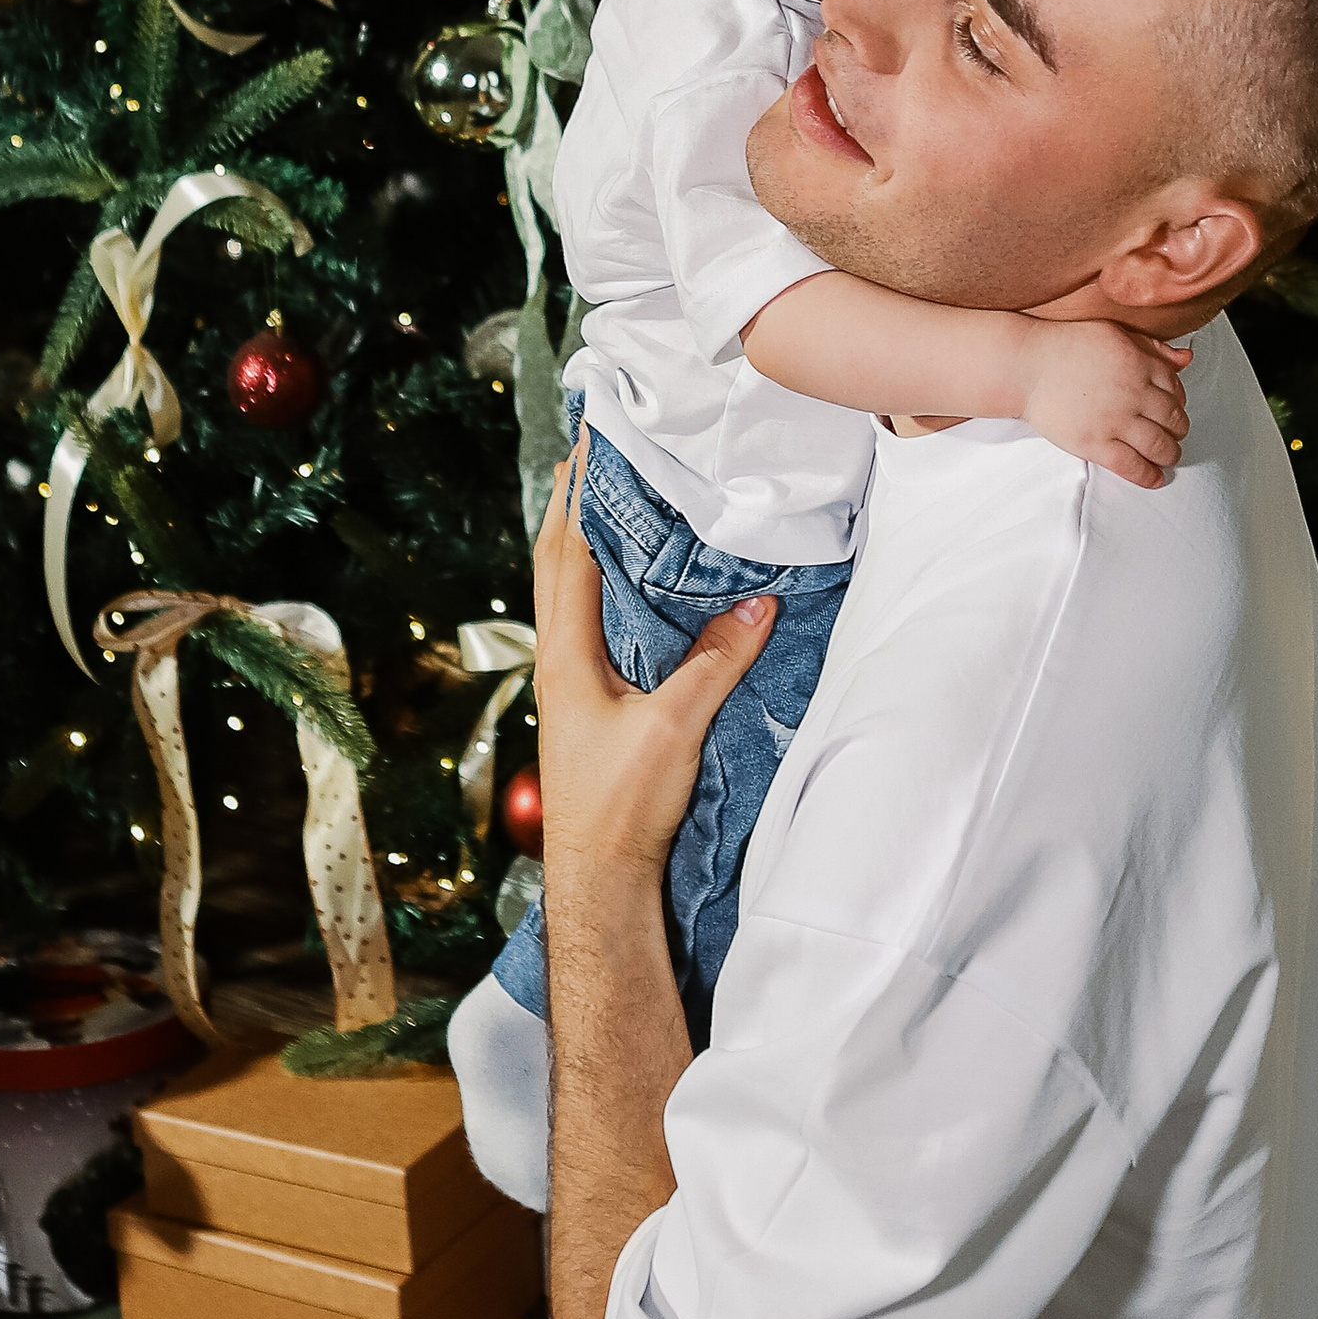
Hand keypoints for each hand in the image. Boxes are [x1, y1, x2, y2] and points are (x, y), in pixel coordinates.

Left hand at [532, 437, 776, 888]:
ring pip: (569, 592)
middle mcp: (560, 659)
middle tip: (594, 448)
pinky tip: (628, 581)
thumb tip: (759, 603)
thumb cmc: (623, 807)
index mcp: (567, 654)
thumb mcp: (676, 727)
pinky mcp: (588, 703)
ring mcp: (570, 682)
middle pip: (558, 561)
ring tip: (609, 495)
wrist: (600, 880)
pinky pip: (590, 622)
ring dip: (584, 539)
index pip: (569, 551)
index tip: (592, 439)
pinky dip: (603, 583)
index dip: (580, 492)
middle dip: (574, 502)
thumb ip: (716, 662)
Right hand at [1013, 319, 1190, 487]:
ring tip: (1168, 456)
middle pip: (1174, 419)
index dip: (1180, 402)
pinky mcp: (1094, 443)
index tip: (1175, 409)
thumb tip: (1187, 359)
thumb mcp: (1115, 334)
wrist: (1025, 366)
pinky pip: (1132, 466)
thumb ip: (1153, 348)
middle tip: (1175, 435)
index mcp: (1139, 363)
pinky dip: (1148, 476)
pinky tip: (1155, 478)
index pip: (1176, 389)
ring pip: (1159, 445)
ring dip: (1170, 454)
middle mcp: (1132, 392)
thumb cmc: (1067, 345)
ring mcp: (1114, 420)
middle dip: (1179, 430)